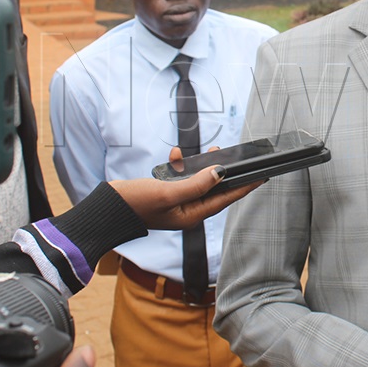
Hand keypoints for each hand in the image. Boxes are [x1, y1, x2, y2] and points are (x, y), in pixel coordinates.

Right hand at [108, 148, 262, 229]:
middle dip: (225, 173)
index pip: (225, 198)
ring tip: (212, 151)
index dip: (244, 186)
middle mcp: (187, 210)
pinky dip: (180, 164)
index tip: (261, 176)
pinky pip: (179, 177)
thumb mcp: (168, 193)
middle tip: (238, 157)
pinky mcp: (165, 193)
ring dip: (203, 166)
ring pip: (198, 181)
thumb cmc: (135, 204)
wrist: (106, 209)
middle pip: (215, 189)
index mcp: (192, 215)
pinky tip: (176, 154)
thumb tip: (220, 173)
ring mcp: (176, 202)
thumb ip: (196, 184)